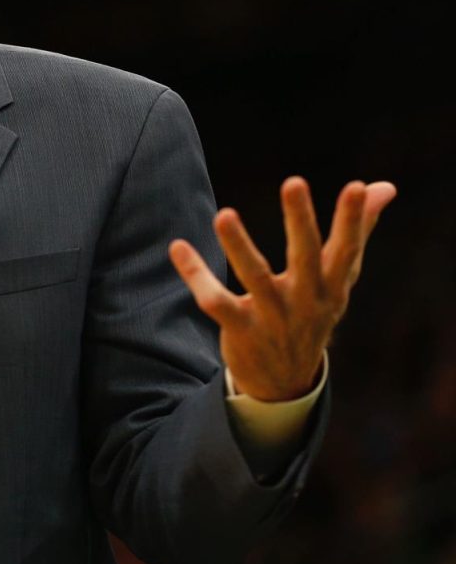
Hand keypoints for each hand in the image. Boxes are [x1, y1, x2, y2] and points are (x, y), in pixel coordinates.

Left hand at [169, 177, 396, 401]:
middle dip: (301, 220)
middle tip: (294, 182)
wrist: (286, 382)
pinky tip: (178, 247)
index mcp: (332, 284)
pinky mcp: (241, 329)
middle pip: (306, 256)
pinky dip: (196, 274)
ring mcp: (273, 316)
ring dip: (239, 246)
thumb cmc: (314, 310)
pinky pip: (215, 301)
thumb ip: (359, 230)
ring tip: (224, 214)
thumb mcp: (339, 277)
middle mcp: (307, 300)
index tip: (356, 186)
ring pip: (255, 277)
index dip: (354, 219)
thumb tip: (385, 186)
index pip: (347, 248)